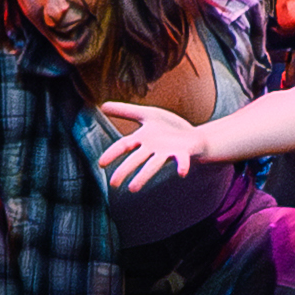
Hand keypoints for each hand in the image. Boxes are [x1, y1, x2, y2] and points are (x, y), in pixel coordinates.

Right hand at [91, 97, 217, 194]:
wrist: (193, 137)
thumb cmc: (168, 128)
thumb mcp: (147, 114)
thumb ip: (126, 111)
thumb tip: (102, 105)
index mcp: (143, 139)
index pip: (124, 145)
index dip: (113, 153)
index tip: (100, 164)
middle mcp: (153, 148)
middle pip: (136, 159)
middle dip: (125, 170)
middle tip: (114, 184)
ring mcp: (167, 152)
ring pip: (154, 165)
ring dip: (144, 176)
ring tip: (133, 189)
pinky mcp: (183, 153)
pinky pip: (182, 160)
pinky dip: (182, 166)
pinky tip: (182, 172)